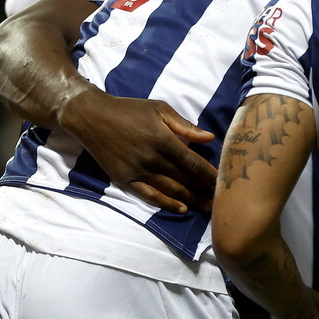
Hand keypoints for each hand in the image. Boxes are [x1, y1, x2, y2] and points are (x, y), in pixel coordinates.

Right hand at [58, 88, 216, 212]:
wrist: (93, 118)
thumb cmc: (130, 110)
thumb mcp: (160, 109)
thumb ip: (185, 126)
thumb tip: (210, 138)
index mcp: (164, 140)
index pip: (194, 163)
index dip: (210, 175)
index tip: (226, 182)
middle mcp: (153, 159)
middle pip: (186, 180)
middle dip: (205, 191)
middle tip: (223, 200)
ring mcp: (138, 172)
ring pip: (171, 191)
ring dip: (191, 200)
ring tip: (209, 209)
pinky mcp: (125, 181)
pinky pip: (149, 196)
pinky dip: (167, 204)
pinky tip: (182, 209)